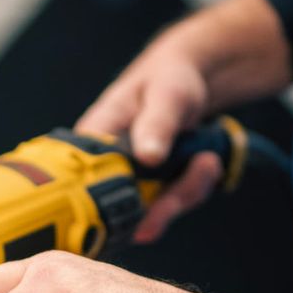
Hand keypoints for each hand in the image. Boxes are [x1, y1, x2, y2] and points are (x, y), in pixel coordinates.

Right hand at [76, 38, 223, 243]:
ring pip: (151, 213)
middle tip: (204, 164)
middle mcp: (102, 166)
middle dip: (167, 201)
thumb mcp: (168, 94)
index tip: (149, 202)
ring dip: (187, 191)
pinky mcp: (148, 191)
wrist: (185, 82)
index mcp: (93, 138)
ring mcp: (126, 182)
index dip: (109, 204)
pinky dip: (193, 189)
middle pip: (122, 209)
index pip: (85, 183)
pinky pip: (170, 206)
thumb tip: (147, 157)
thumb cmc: (168, 79)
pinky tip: (206, 163)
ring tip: (208, 159)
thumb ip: (157, 123)